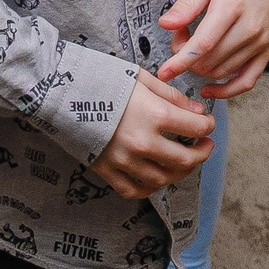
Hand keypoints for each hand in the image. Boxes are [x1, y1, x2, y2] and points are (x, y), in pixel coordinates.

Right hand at [89, 70, 214, 198]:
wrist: (59, 91)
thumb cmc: (101, 78)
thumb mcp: (141, 78)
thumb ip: (172, 96)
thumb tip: (196, 111)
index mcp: (155, 115)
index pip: (196, 128)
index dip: (208, 125)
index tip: (207, 123)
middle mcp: (143, 142)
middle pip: (185, 160)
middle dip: (201, 154)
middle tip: (205, 146)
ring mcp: (124, 160)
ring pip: (163, 179)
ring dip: (179, 172)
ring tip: (183, 160)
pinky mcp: (106, 170)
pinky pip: (134, 190)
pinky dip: (149, 187)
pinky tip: (156, 176)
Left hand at [155, 0, 268, 97]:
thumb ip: (188, 4)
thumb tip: (166, 24)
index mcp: (232, 7)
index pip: (202, 44)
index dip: (180, 61)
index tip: (164, 72)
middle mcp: (250, 29)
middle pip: (210, 60)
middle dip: (187, 58)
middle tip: (181, 38)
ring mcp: (261, 43)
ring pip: (223, 72)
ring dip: (202, 68)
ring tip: (196, 48)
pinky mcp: (268, 51)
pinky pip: (247, 81)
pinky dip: (227, 90)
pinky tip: (210, 88)